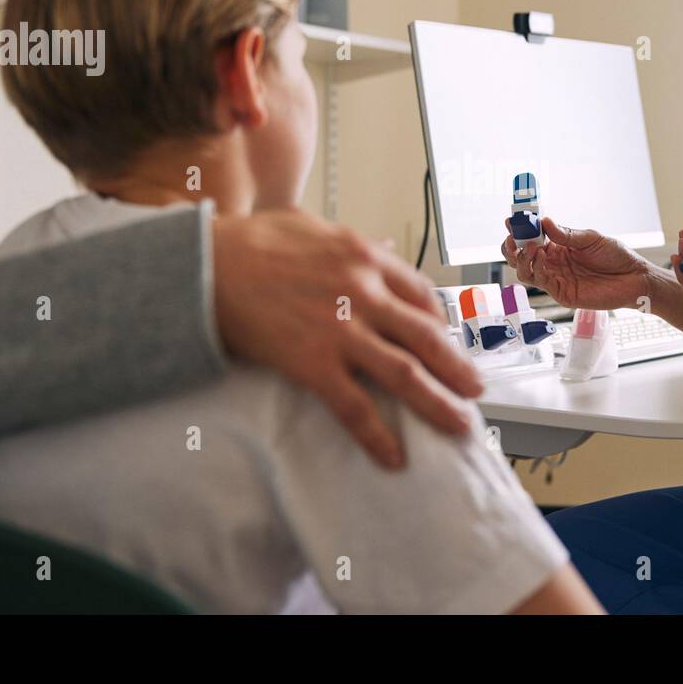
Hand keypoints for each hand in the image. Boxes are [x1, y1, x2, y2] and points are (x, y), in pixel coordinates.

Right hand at [213, 209, 481, 469]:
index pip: (422, 295)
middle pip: (428, 337)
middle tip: (476, 387)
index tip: (448, 340)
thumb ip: (352, 242)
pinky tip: (393, 456)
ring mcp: (341, 331)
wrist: (205, 266)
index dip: (441, 323)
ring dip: (438, 402)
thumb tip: (381, 247)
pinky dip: (377, 435)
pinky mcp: (313, 363)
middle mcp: (364, 293)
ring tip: (459, 422)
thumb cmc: (252, 243)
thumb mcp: (313, 227)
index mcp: (366, 257)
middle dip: (457, 366)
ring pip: (405, 374)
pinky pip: (355, 407)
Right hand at [501, 216, 651, 310]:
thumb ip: (566, 234)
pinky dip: (537, 268)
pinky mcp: (561, 293)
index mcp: (558, 246)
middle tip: (513, 237)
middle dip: (512, 247)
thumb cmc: (615, 256)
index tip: (511, 221)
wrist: (633, 278)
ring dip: (522, 258)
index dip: (519, 231)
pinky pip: (541, 282)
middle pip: (521, 257)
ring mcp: (555, 278)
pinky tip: (543, 257)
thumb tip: (544, 222)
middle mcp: (553, 262)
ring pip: (525, 271)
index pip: (531, 238)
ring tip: (531, 247)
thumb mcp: (590, 238)